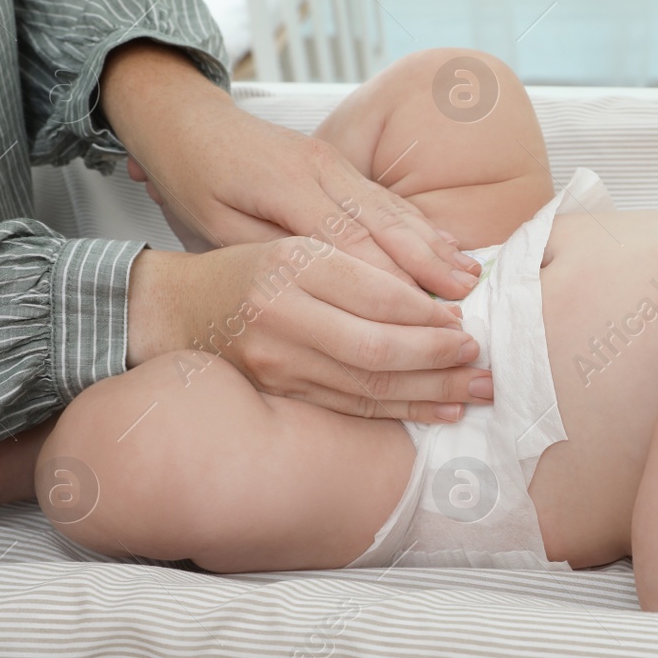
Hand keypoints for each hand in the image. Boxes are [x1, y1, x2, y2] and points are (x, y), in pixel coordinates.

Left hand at [101, 40, 480, 297]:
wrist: (185, 120)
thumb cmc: (191, 178)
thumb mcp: (212, 224)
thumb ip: (267, 255)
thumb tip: (323, 291)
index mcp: (287, 186)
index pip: (349, 243)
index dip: (391, 283)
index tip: (423, 319)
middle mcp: (321, 170)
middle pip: (386, 224)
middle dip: (429, 266)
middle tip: (465, 302)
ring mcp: (335, 164)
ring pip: (395, 209)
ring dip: (436, 246)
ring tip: (470, 278)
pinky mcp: (340, 165)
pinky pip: (388, 198)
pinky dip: (421, 225)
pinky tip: (449, 244)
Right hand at [128, 240, 490, 422]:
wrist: (176, 311)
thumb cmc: (250, 271)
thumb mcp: (300, 246)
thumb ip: (361, 266)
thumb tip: (437, 300)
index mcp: (294, 264)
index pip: (376, 293)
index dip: (427, 315)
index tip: (465, 322)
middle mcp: (283, 313)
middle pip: (376, 347)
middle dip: (438, 360)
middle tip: (481, 361)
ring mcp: (277, 360)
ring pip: (367, 384)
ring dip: (431, 392)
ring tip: (477, 391)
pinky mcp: (279, 391)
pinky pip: (350, 406)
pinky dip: (399, 411)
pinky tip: (438, 411)